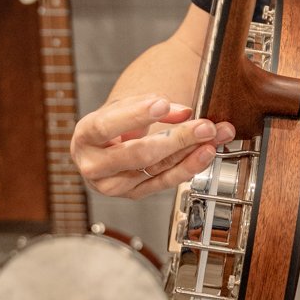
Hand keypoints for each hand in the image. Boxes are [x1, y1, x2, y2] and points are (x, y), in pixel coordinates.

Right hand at [70, 94, 235, 198]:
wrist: (106, 148)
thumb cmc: (115, 125)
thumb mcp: (127, 106)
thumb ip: (151, 104)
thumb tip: (183, 113)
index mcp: (85, 137)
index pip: (106, 126)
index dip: (135, 115)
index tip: (163, 105)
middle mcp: (94, 166)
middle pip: (138, 153)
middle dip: (177, 138)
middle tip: (204, 126)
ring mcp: (114, 185)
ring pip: (156, 169)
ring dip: (191, 152)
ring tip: (214, 137)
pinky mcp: (135, 194)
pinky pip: (165, 182)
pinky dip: (189, 167)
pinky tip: (205, 154)